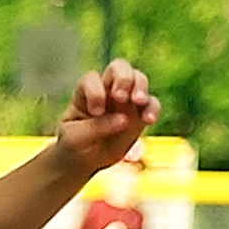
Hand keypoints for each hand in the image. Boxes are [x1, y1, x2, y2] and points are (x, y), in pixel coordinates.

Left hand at [56, 59, 159, 173]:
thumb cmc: (74, 145)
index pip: (92, 79)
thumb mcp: (75, 139)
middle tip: (120, 97)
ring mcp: (125, 100)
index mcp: (85, 91)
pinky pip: (152, 103)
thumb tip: (124, 119)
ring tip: (139, 101)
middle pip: (119, 67)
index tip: (96, 112)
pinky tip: (149, 120)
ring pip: (138, 79)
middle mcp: (106, 90)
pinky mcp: (139, 114)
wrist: (84, 161)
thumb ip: (95, 128)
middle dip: (123, 77)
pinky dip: (153, 108)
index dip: (95, 91)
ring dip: (141, 87)